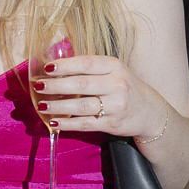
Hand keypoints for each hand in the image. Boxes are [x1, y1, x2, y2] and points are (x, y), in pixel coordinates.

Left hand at [34, 54, 155, 137]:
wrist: (150, 112)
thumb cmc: (124, 88)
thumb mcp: (114, 71)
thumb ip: (90, 69)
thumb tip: (55, 68)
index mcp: (115, 67)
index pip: (86, 64)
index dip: (65, 65)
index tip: (47, 68)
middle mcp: (117, 85)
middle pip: (81, 85)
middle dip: (56, 86)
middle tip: (39, 86)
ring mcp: (116, 106)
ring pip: (81, 106)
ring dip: (58, 106)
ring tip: (42, 105)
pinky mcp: (112, 124)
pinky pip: (85, 124)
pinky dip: (68, 124)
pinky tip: (54, 122)